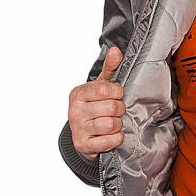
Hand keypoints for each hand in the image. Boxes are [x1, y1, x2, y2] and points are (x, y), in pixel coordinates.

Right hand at [68, 45, 125, 160]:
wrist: (83, 134)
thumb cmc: (93, 107)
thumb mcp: (101, 86)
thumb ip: (110, 68)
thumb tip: (115, 50)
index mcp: (79, 94)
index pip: (106, 89)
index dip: (118, 93)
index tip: (116, 96)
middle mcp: (75, 111)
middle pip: (112, 108)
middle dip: (120, 110)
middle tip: (116, 111)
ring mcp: (78, 129)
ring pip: (111, 125)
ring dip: (118, 125)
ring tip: (113, 122)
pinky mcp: (84, 145)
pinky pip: (109, 141)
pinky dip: (116, 139)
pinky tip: (112, 135)